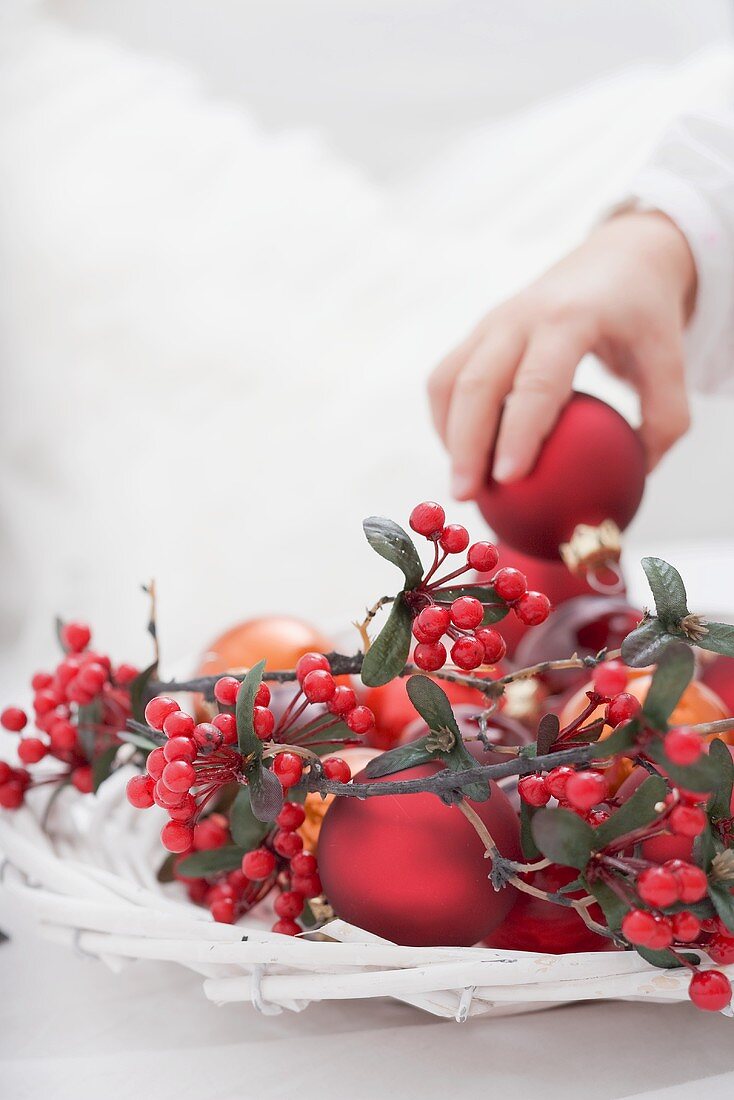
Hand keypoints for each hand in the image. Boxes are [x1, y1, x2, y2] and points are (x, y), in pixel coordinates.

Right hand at [428, 211, 696, 499]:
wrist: (619, 255)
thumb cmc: (645, 314)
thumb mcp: (671, 356)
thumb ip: (665, 417)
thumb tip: (638, 477)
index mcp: (569, 317)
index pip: (535, 382)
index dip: (517, 432)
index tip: (509, 479)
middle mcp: (521, 315)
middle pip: (475, 383)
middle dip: (464, 444)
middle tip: (466, 496)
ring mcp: (492, 321)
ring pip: (448, 380)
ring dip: (448, 435)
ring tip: (463, 483)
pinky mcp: (478, 332)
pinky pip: (447, 379)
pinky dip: (448, 420)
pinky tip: (466, 456)